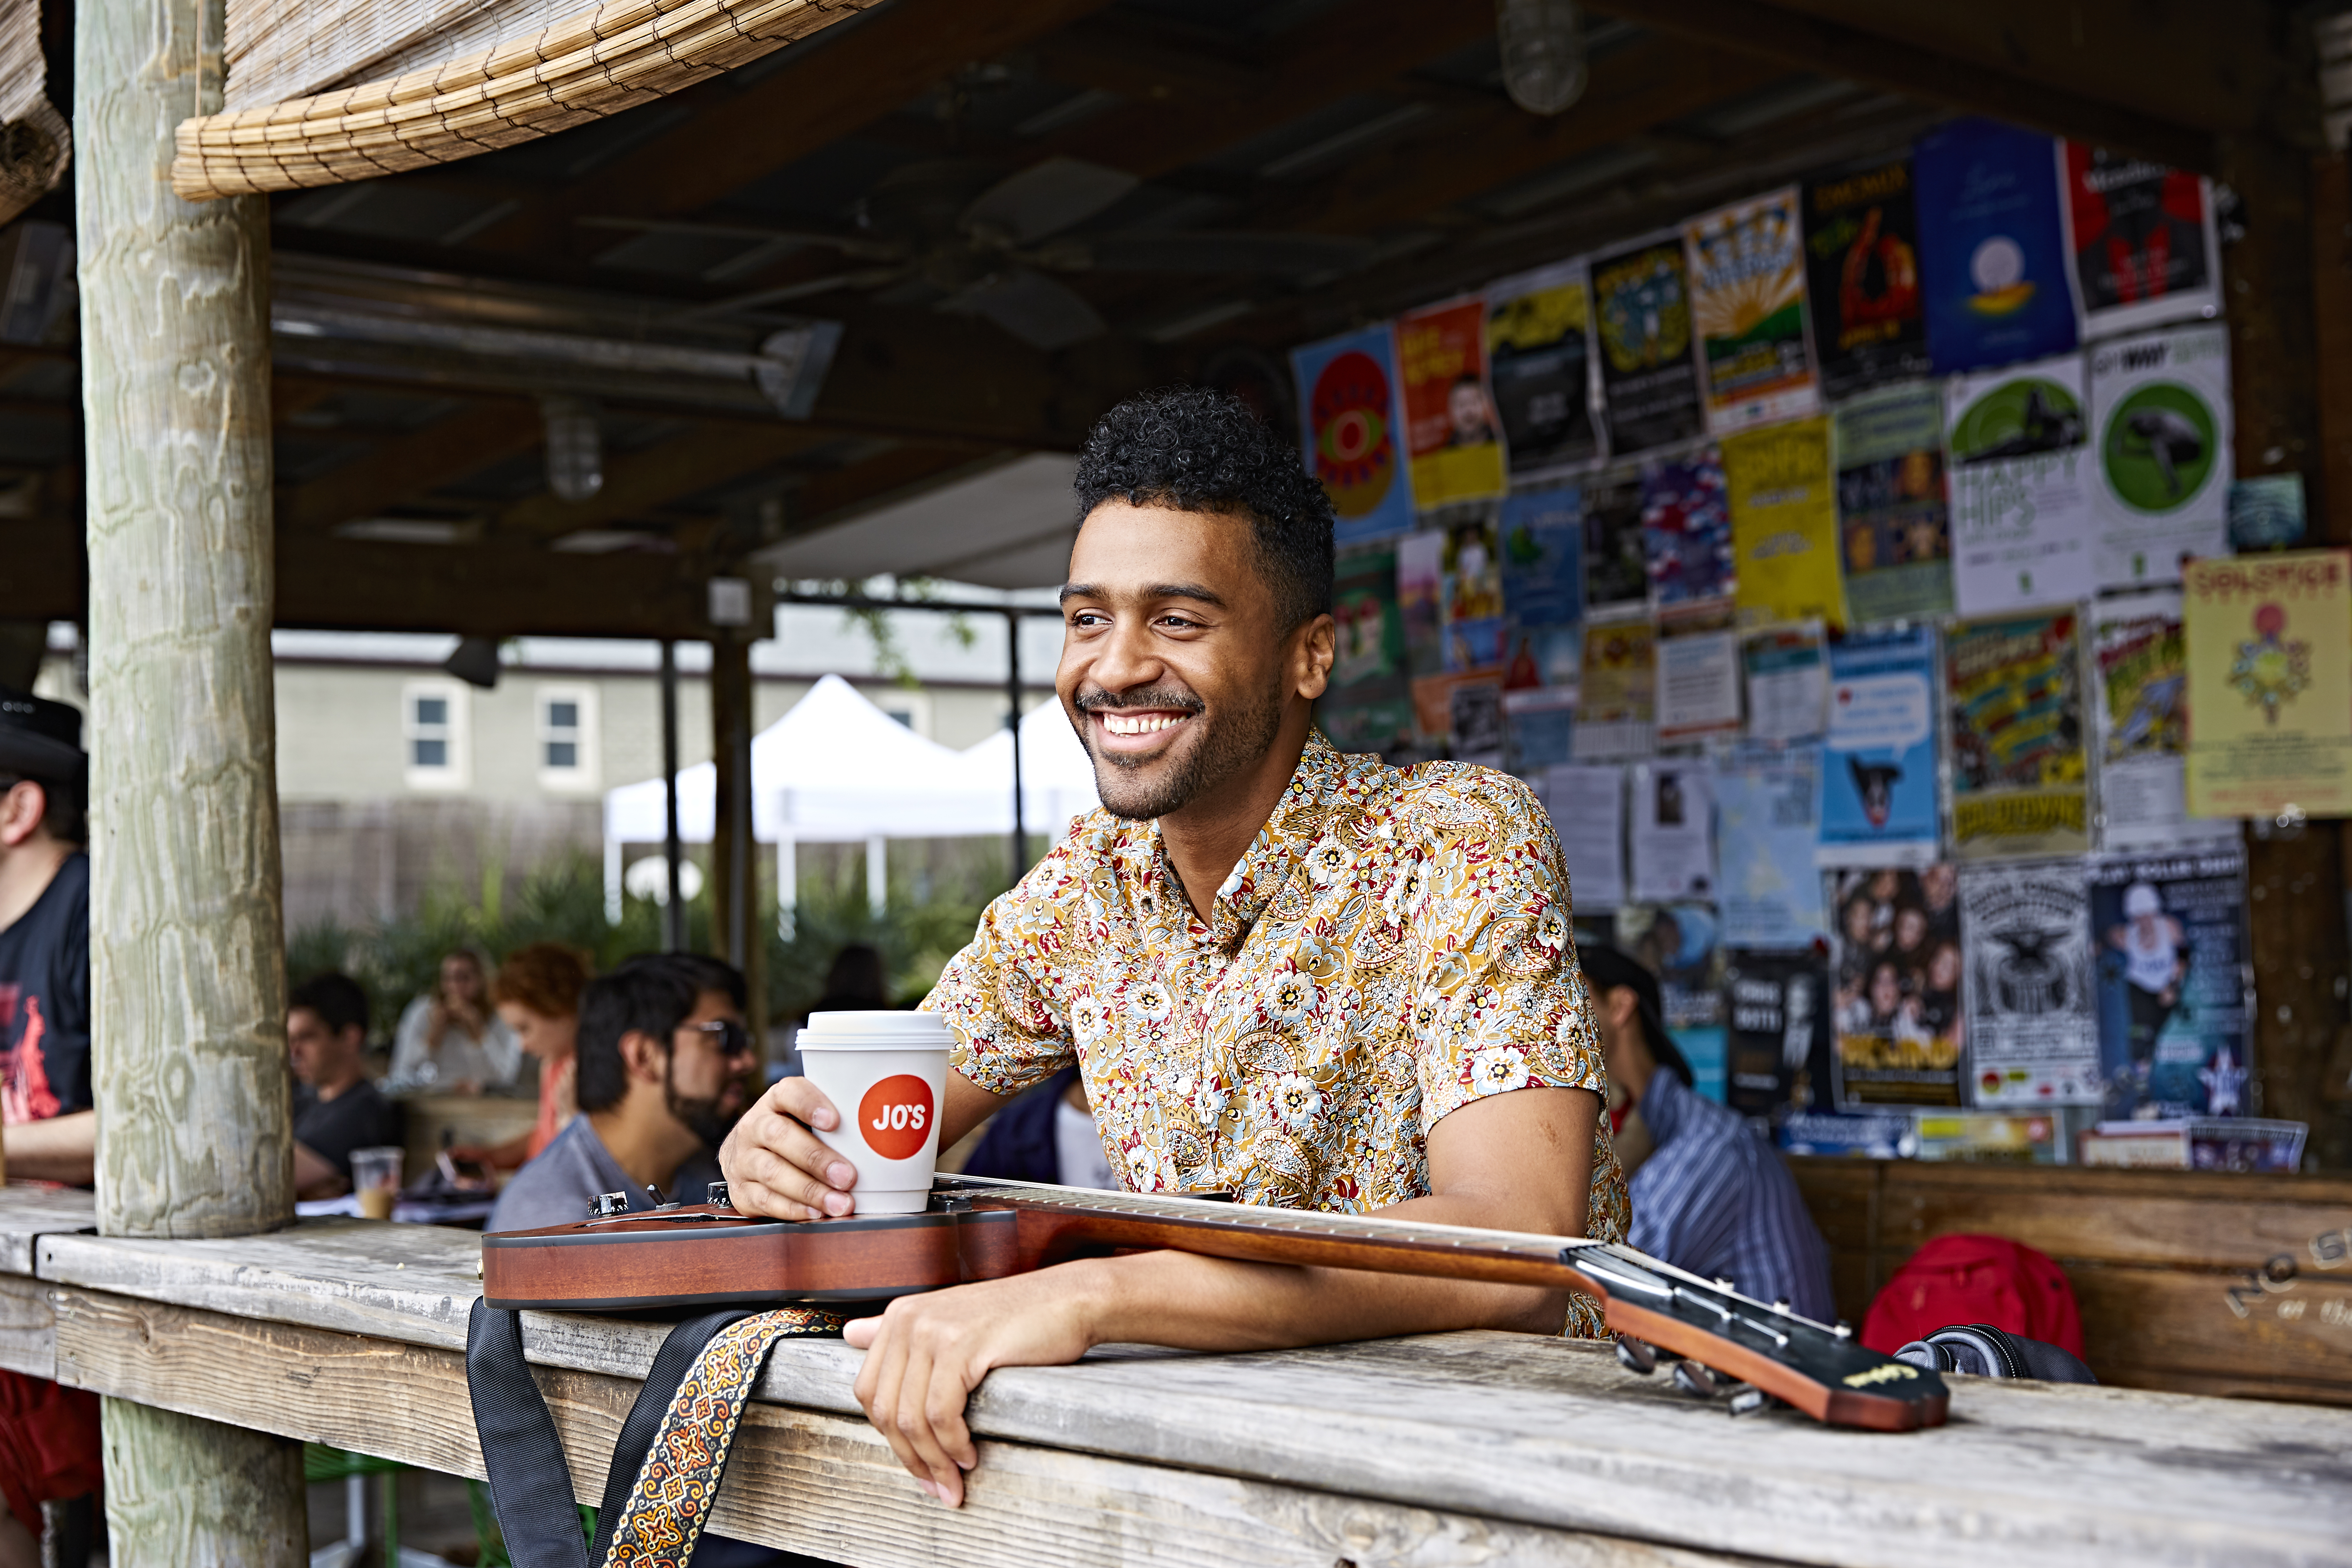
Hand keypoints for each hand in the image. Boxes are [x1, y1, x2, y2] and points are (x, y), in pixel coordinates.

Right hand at [718, 1078, 860, 1218]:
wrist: (743, 1154)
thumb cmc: (790, 1134)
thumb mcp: (805, 1118)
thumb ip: (832, 1121)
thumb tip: (877, 1136)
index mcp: (774, 1101)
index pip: (789, 1093)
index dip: (810, 1105)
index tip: (835, 1121)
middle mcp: (754, 1127)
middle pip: (780, 1137)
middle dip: (817, 1158)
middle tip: (847, 1176)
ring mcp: (743, 1159)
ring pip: (773, 1172)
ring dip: (809, 1190)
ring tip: (838, 1202)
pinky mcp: (740, 1190)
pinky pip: (765, 1200)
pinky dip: (792, 1209)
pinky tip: (815, 1213)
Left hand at [845, 1263, 1106, 1506]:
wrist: (1067, 1300)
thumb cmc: (1014, 1319)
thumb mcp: (948, 1320)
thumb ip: (897, 1332)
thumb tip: (849, 1334)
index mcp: (899, 1317)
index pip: (869, 1393)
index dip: (890, 1438)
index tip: (917, 1467)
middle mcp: (908, 1320)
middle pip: (887, 1410)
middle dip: (910, 1458)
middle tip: (937, 1487)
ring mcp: (932, 1330)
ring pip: (912, 1417)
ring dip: (933, 1460)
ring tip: (955, 1480)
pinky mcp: (960, 1345)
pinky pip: (941, 1413)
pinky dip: (953, 1444)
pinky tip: (970, 1456)